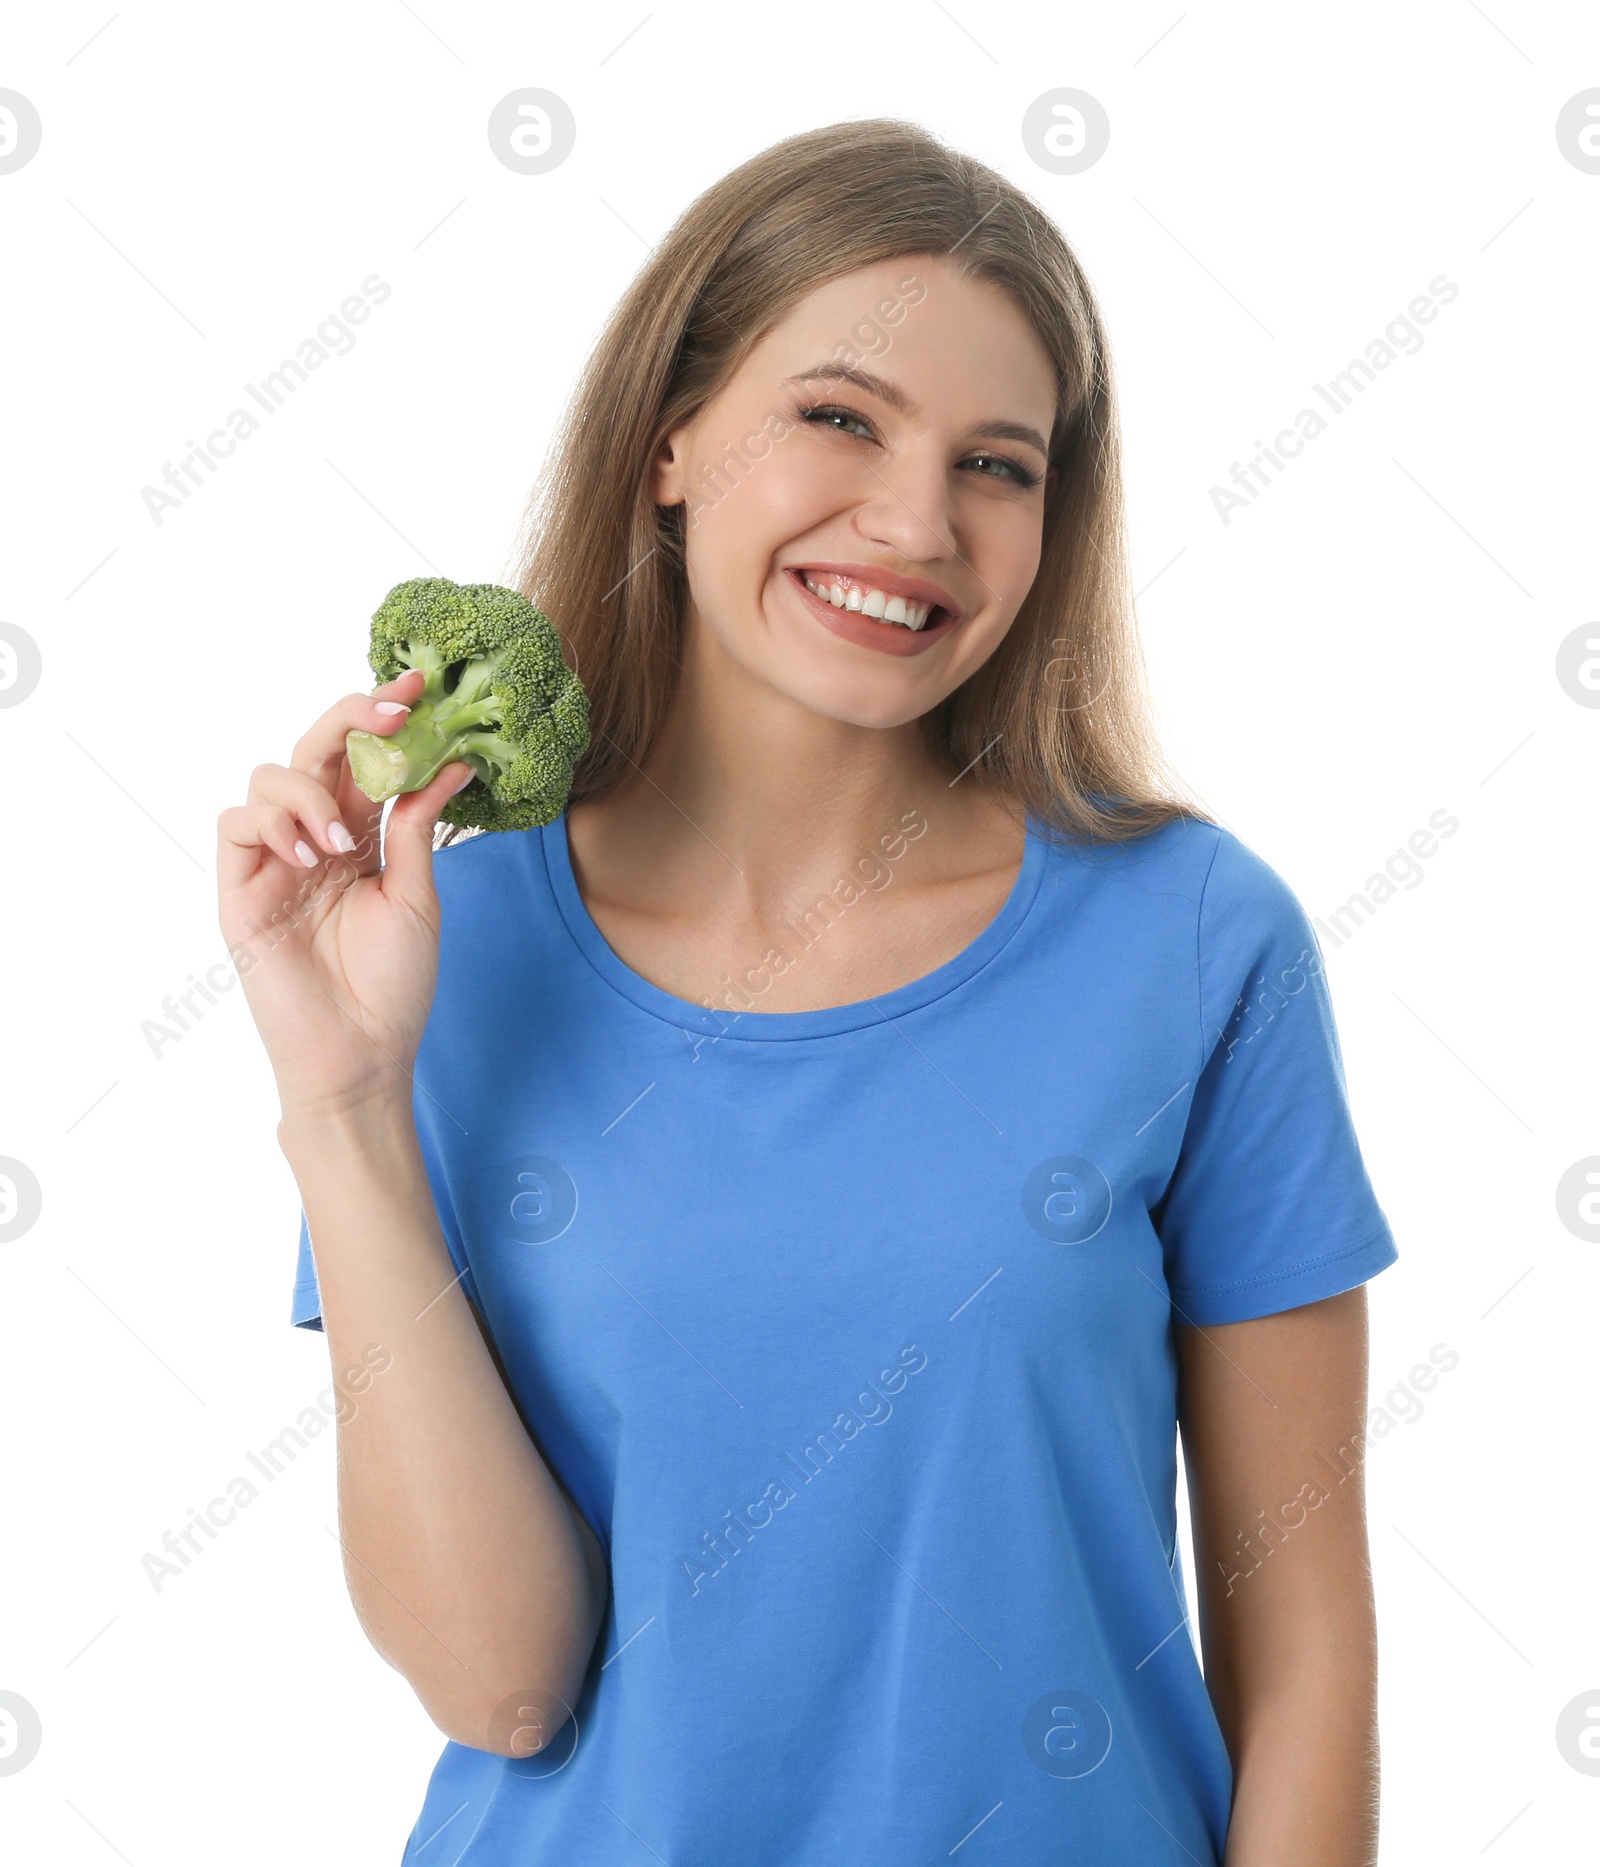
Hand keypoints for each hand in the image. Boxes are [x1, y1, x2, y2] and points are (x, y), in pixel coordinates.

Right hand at [217, 666, 469, 1121]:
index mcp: (361, 836)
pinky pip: (236, 826)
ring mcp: (272, 863)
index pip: (365, 760)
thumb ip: (418, 825)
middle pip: (314, 751)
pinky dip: (272, 825)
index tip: (419, 685)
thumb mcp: (418, 894)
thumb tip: (449, 760)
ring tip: (342, 843)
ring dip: (311, 793)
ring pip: (268, 777)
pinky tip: (310, 859)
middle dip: (350, 719)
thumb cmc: (393, 986)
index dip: (384, 718)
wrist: (360, 1055)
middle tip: (393, 710)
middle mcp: (314, 839)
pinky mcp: (239, 892)